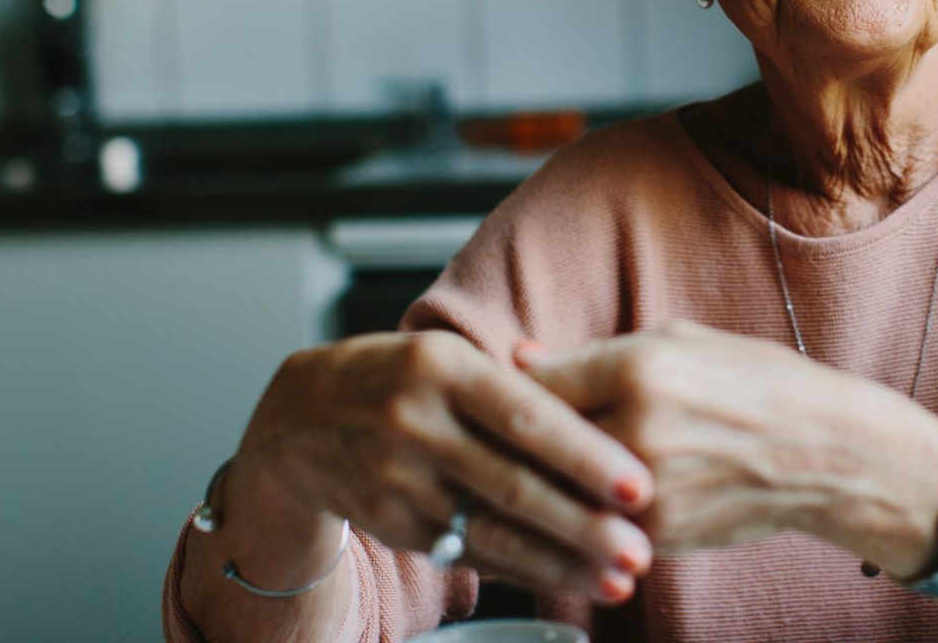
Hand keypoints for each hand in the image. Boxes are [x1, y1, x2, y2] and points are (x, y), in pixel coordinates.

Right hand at [237, 330, 656, 602]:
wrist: (297, 420)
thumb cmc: (402, 379)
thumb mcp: (450, 358)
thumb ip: (520, 386)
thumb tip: (608, 421)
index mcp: (442, 367)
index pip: (526, 416)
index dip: (586, 455)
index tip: (639, 486)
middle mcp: (415, 422)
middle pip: (512, 484)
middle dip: (582, 525)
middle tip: (640, 552)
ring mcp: (397, 478)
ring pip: (491, 530)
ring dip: (560, 562)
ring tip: (616, 580)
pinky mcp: (391, 522)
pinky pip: (466, 551)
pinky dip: (519, 569)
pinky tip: (564, 578)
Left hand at [516, 322, 937, 571]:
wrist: (828, 454)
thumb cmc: (757, 384)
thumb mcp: (682, 341)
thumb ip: (593, 354)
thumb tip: (519, 357)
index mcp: (641, 366)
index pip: (535, 384)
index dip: (505, 392)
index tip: (483, 395)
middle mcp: (638, 429)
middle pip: (534, 445)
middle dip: (507, 445)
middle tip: (476, 442)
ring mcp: (648, 490)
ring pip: (558, 493)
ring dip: (533, 487)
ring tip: (508, 477)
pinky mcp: (658, 536)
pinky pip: (594, 526)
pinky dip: (576, 517)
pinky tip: (565, 506)